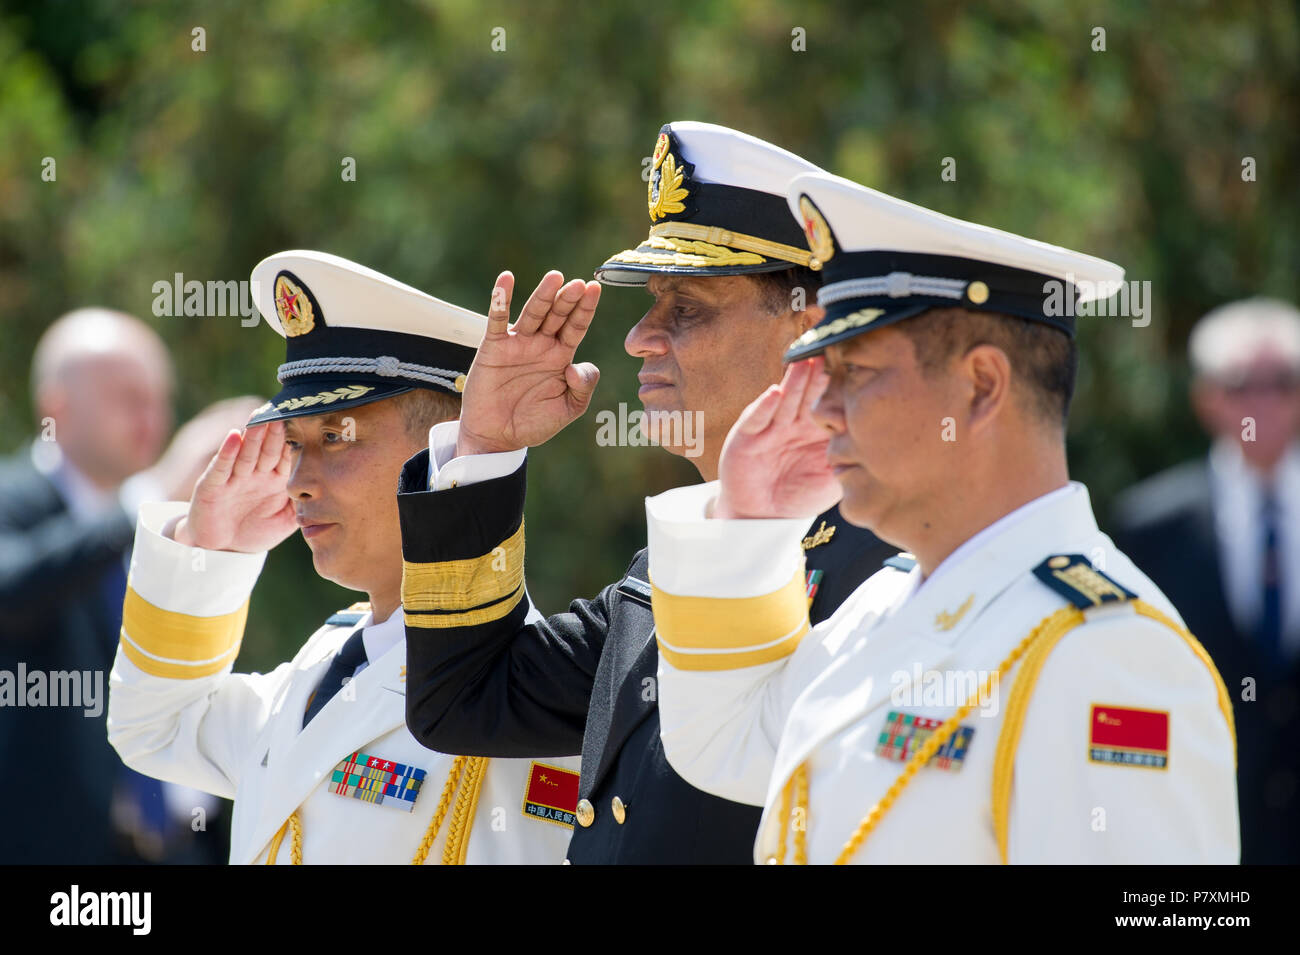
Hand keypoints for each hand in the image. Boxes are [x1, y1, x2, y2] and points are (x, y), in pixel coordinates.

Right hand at [172, 421, 297, 552]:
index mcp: (275, 479)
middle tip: (285, 411)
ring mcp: (234, 477)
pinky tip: (234, 436)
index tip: (307, 422)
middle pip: (268, 449)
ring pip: (247, 453)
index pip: (287, 456)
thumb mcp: (286, 520)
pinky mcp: (213, 485)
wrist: (223, 550)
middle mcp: (256, 473)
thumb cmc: (256, 530)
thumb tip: (324, 492)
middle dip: (276, 432)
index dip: (296, 441)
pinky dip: (227, 452)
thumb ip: (302, 505)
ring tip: (261, 417)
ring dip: (254, 436)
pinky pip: (222, 467)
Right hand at [456, 271, 601, 455]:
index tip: (595, 289)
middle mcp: (541, 345)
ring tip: (555, 278)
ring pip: (533, 313)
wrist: (499, 438)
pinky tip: (505, 280)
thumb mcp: (569, 409)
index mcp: (561, 356)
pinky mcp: (494, 347)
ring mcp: (518, 344)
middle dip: (568, 299)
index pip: (577, 326)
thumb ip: (583, 387)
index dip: (586, 308)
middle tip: (579, 283)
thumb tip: (575, 366)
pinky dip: (500, 299)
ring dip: (543, 295)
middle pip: (557, 315)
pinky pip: (498, 320)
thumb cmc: (534, 423)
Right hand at [715, 358, 841, 519]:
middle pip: (808, 394)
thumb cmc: (800, 498)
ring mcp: (771, 428)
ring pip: (785, 400)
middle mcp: (794, 424)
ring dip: (794, 381)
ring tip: (804, 362)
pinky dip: (764, 406)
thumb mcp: (832, 482)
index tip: (855, 367)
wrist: (762, 517)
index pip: (830, 404)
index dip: (839, 388)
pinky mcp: (747, 436)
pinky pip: (757, 419)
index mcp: (817, 431)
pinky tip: (775, 392)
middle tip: (831, 351)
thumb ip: (852, 463)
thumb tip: (880, 447)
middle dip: (818, 375)